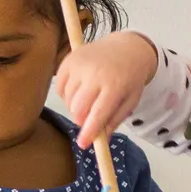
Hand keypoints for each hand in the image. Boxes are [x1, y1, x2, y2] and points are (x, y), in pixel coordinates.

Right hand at [55, 31, 158, 147]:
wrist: (126, 48)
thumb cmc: (129, 78)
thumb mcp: (130, 100)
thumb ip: (115, 120)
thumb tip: (100, 140)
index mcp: (115, 85)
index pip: (98, 114)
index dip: (89, 132)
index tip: (83, 144)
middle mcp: (95, 73)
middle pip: (78, 109)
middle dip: (82, 120)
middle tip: (89, 119)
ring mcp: (80, 65)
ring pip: (68, 100)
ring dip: (75, 108)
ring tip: (88, 101)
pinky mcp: (68, 60)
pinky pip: (60, 88)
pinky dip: (66, 95)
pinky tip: (79, 91)